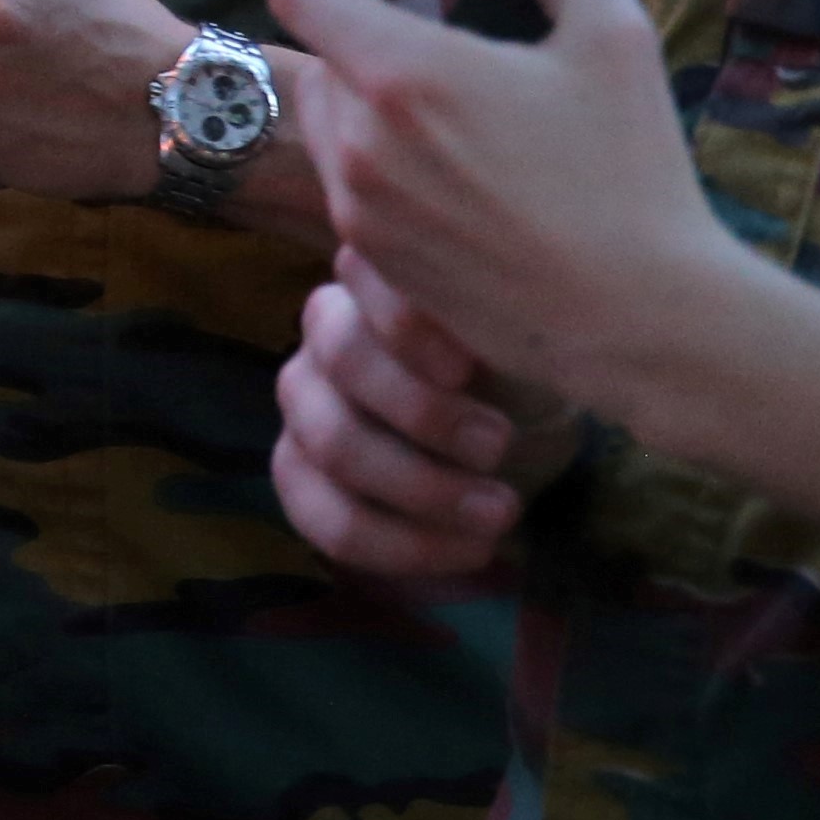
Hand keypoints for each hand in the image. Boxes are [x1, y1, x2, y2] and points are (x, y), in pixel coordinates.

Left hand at [270, 0, 730, 418]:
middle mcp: (359, 142)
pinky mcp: (376, 261)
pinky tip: (458, 161)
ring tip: (444, 92)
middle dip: (358, 23)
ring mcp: (360, 209)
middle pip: (320, 51)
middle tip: (423, 15)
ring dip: (366, 91)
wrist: (639, 321)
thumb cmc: (630, 175)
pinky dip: (381, 153)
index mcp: (402, 76)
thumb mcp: (616, 35)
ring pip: (330, 119)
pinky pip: (351, 182)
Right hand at [276, 248, 566, 584]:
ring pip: (332, 445)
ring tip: (502, 514)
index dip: (405, 321)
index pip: (362, 269)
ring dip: (422, 488)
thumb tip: (504, 315)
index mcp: (377, 274)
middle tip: (499, 446)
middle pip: (344, 359)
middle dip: (425, 413)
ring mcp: (303, 400)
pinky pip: (327, 519)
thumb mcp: (521, 333)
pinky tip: (472, 550)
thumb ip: (499, 314)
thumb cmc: (517, 365)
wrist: (517, 431)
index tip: (467, 367)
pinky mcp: (298, 472)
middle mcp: (325, 326)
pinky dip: (404, 546)